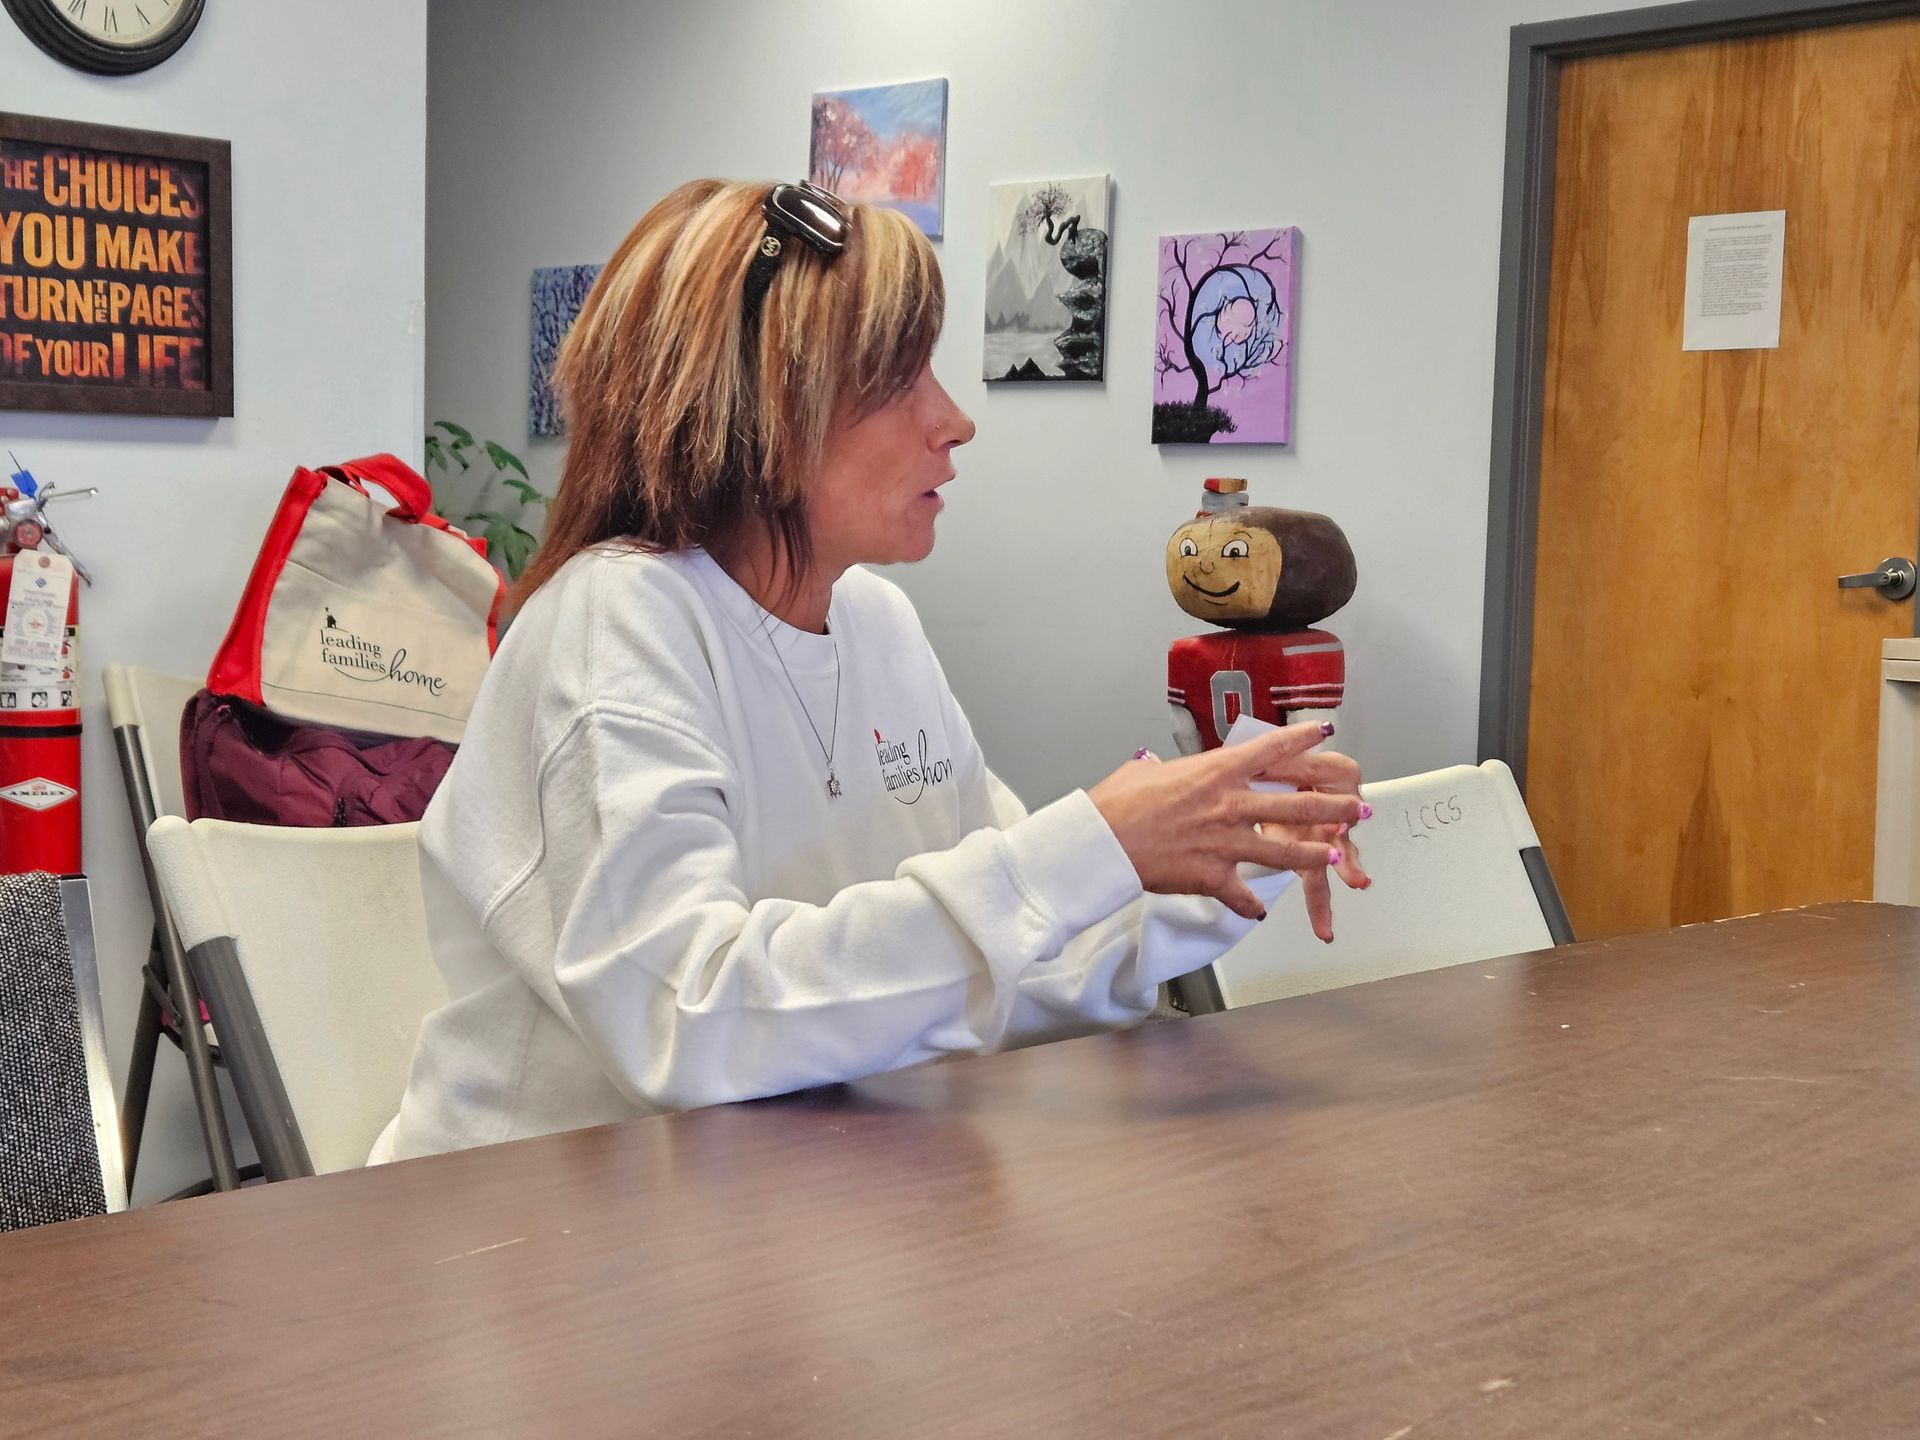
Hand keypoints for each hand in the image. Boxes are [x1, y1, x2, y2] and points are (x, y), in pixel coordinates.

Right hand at [1088, 721, 1363, 921]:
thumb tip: (1159, 769)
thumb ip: (1164, 771)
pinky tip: (1260, 910)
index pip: (1271, 749)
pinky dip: (1251, 905)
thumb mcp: (1145, 773)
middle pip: (1296, 804)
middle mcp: (1229, 804)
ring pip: (1284, 851)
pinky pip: (1242, 895)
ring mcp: (1225, 842)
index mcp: (1215, 771)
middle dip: (1333, 806)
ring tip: (1334, 855)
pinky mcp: (1213, 875)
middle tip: (1356, 807)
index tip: (1324, 733)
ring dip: (1313, 854)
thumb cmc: (1116, 803)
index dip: (1303, 739)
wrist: (1102, 841)